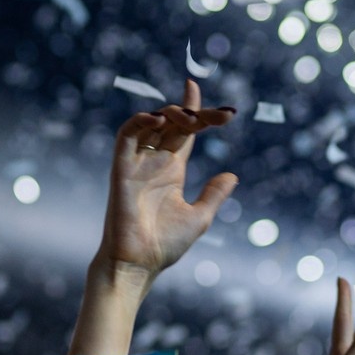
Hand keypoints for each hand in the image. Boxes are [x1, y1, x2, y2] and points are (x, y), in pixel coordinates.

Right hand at [96, 80, 236, 281]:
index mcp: (172, 170)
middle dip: (196, 113)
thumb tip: (233, 175)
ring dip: (170, 113)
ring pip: (151, 123)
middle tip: (222, 116)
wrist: (139, 263)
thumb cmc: (165, 245)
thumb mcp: (199, 217)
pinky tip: (159, 120)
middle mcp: (155, 162)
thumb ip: (214, 194)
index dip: (194, 109)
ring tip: (191, 117)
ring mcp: (138, 163)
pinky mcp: (121, 168)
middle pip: (174, 124)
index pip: (184, 132)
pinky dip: (140, 121)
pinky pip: (127, 135)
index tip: (203, 91)